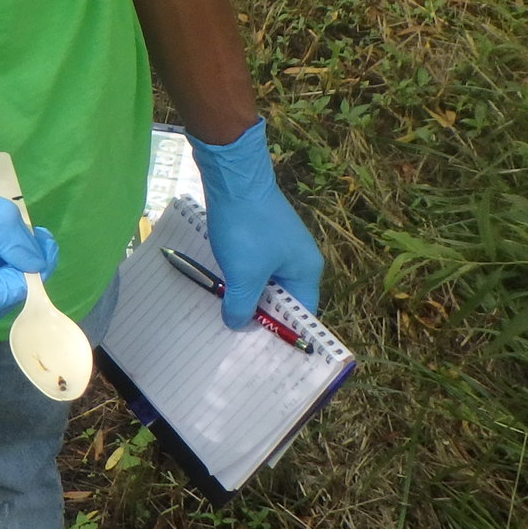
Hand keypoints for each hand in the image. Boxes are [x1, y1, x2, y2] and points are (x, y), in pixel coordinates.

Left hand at [189, 119, 323, 328]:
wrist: (233, 177)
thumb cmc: (246, 228)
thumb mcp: (243, 274)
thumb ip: (242, 305)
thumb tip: (238, 325)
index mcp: (306, 271)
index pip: (301, 313)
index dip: (283, 332)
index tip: (261, 351)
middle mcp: (298, 258)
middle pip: (282, 299)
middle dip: (261, 315)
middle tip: (237, 336)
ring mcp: (280, 244)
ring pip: (265, 282)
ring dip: (246, 296)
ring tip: (225, 315)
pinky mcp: (261, 233)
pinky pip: (253, 265)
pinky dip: (240, 278)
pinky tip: (221, 286)